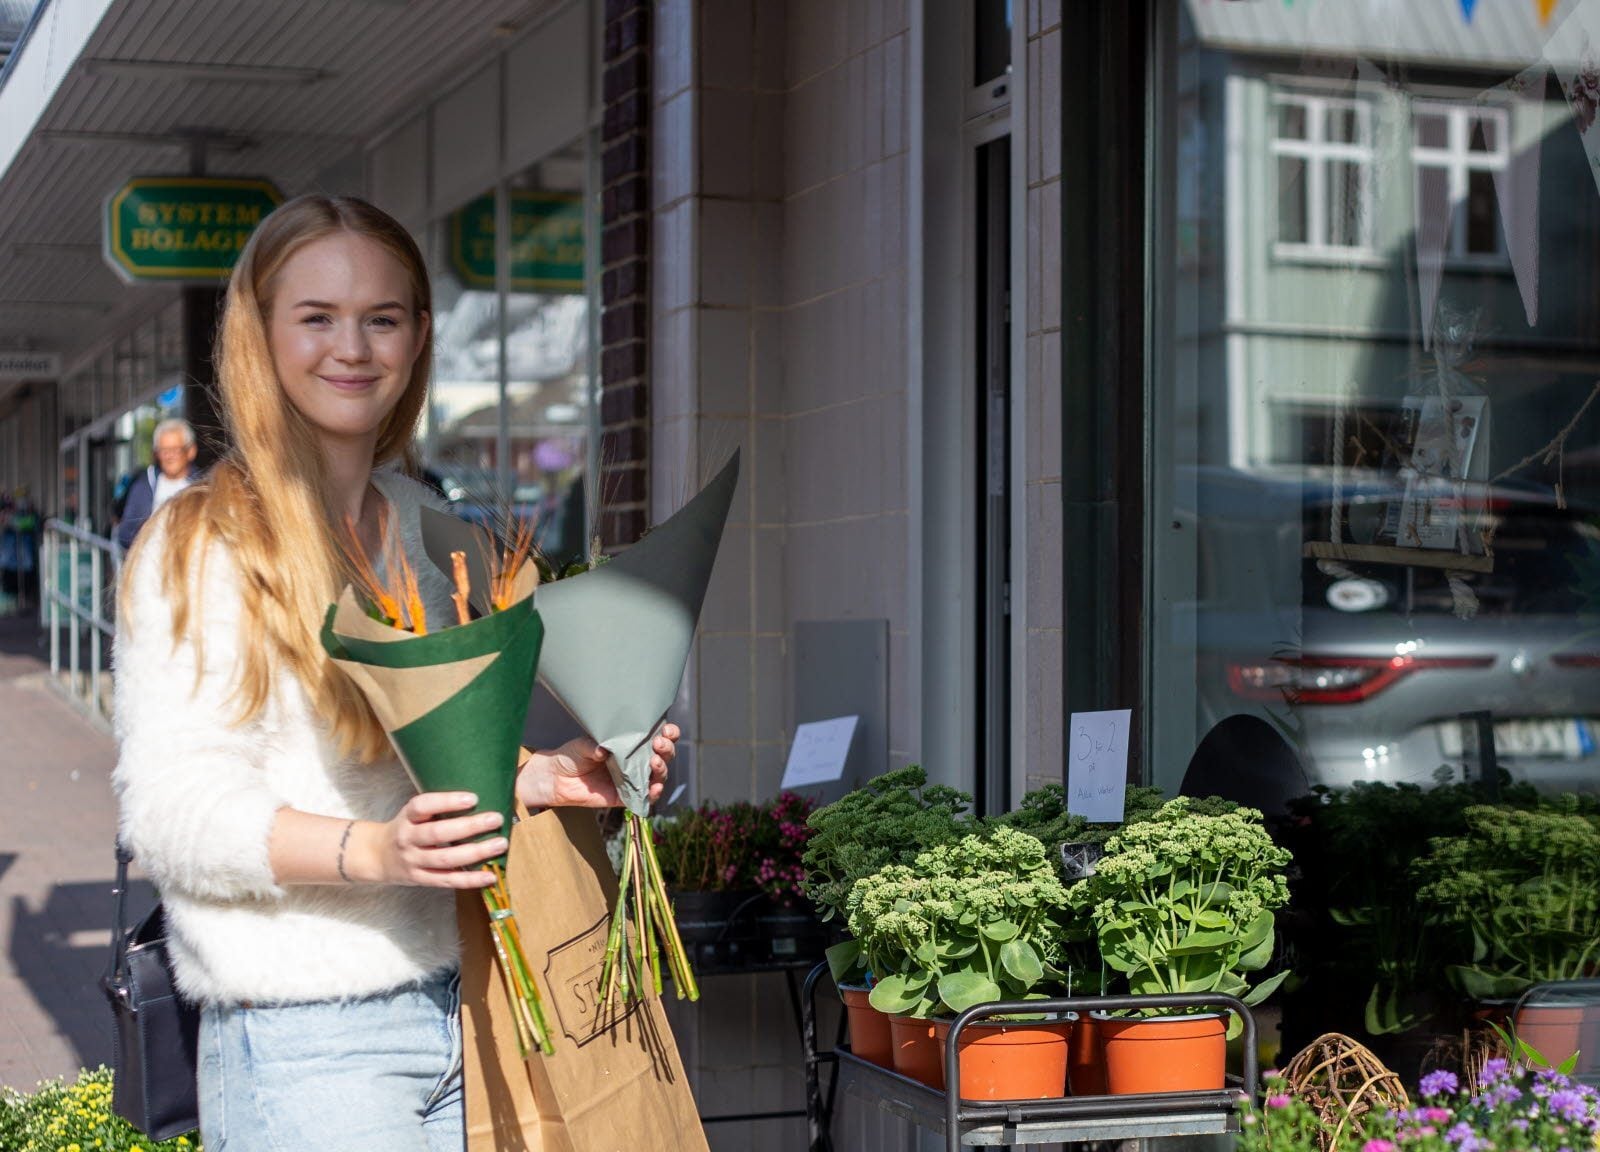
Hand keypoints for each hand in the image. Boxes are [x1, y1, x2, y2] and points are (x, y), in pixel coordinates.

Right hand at [369, 792, 504, 888]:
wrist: (376, 855)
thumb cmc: (406, 828)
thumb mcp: (413, 813)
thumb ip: (437, 807)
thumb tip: (481, 797)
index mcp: (407, 817)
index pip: (423, 806)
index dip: (447, 802)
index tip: (473, 798)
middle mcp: (408, 839)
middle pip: (437, 833)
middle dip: (469, 827)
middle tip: (495, 819)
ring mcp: (414, 861)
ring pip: (445, 859)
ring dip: (475, 852)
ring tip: (500, 844)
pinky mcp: (421, 879)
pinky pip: (448, 880)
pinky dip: (470, 879)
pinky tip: (490, 876)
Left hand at [517, 723, 678, 808]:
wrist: (557, 779)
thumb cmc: (573, 755)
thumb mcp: (583, 744)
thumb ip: (594, 745)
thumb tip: (604, 749)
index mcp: (631, 743)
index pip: (657, 736)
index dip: (668, 734)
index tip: (667, 730)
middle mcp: (636, 760)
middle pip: (663, 755)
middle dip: (667, 749)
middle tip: (658, 744)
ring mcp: (633, 779)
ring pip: (658, 775)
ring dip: (662, 769)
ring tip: (654, 762)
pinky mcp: (627, 796)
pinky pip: (645, 797)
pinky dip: (653, 793)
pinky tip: (654, 787)